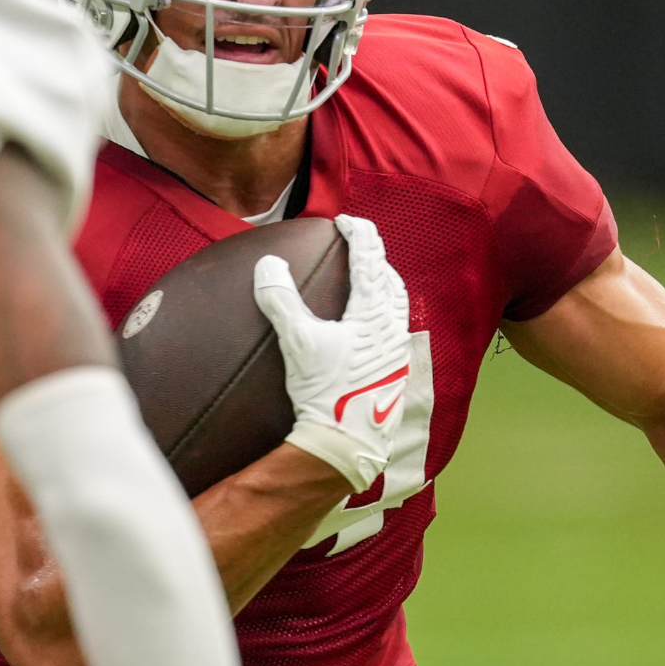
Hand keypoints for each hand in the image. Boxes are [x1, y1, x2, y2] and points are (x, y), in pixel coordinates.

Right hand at [252, 215, 411, 492]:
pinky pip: (393, 328)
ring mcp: (396, 351)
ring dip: (382, 284)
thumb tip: (268, 265)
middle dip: (374, 256)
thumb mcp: (298, 343)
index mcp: (373, 313)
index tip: (345, 222)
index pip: (371, 259)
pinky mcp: (393, 372)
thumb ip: (281, 301)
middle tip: (356, 246)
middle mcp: (391, 328)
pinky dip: (381, 313)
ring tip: (366, 280)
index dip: (359, 234)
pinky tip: (366, 328)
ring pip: (396, 304)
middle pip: (389, 278)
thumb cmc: (326, 393)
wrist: (347, 443)